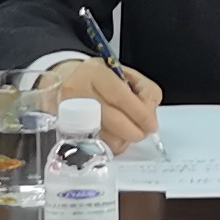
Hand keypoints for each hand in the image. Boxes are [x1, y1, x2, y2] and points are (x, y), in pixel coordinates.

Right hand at [41, 58, 162, 147]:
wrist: (66, 82)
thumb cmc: (100, 78)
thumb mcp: (123, 72)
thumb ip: (144, 90)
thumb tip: (150, 115)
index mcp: (95, 73)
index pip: (121, 97)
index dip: (140, 114)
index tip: (152, 124)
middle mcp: (78, 92)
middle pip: (113, 120)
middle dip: (135, 131)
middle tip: (145, 131)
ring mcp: (70, 114)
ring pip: (106, 138)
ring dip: (124, 139)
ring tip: (129, 131)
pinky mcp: (68, 132)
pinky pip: (97, 147)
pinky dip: (112, 145)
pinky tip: (116, 136)